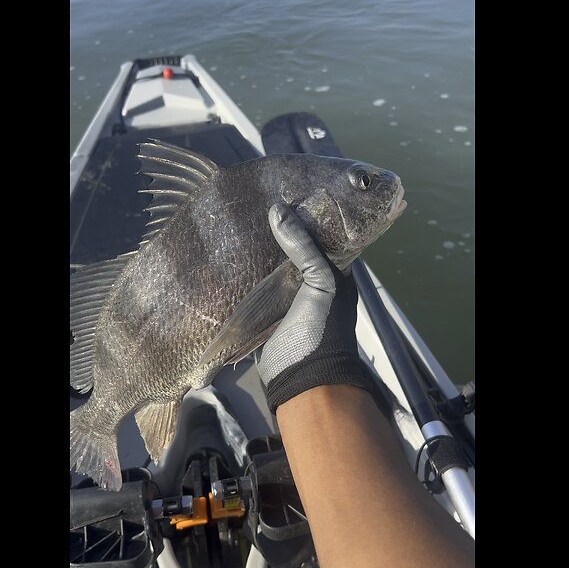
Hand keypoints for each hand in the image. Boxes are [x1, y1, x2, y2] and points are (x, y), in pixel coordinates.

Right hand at [258, 202, 373, 412]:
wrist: (303, 378)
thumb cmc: (322, 328)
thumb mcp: (321, 282)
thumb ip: (303, 247)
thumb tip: (277, 209)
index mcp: (337, 271)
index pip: (325, 234)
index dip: (311, 213)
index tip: (289, 189)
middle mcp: (315, 281)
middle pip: (297, 248)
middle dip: (282, 229)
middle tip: (257, 199)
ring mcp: (291, 297)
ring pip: (276, 265)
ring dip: (262, 249)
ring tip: (239, 219)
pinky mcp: (269, 312)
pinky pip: (258, 286)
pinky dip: (248, 272)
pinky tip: (231, 252)